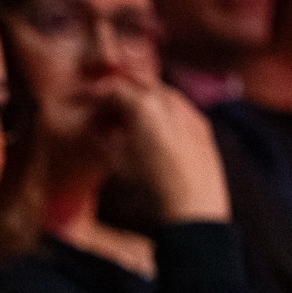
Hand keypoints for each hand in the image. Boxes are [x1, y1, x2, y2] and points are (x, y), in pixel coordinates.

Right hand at [108, 82, 230, 223]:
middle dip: (123, 90)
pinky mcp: (203, 126)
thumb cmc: (151, 189)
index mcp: (143, 106)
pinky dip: (164, 111)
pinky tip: (157, 130)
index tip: (88, 102)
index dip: (97, 95)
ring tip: (132, 118)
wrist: (192, 209)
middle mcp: (168, 101)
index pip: (114, 88)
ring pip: (163, 92)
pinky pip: (180, 108)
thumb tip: (99, 132)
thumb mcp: (117, 163)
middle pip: (140, 83)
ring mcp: (189, 111)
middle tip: (109, 104)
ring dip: (145, 99)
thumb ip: (104, 139)